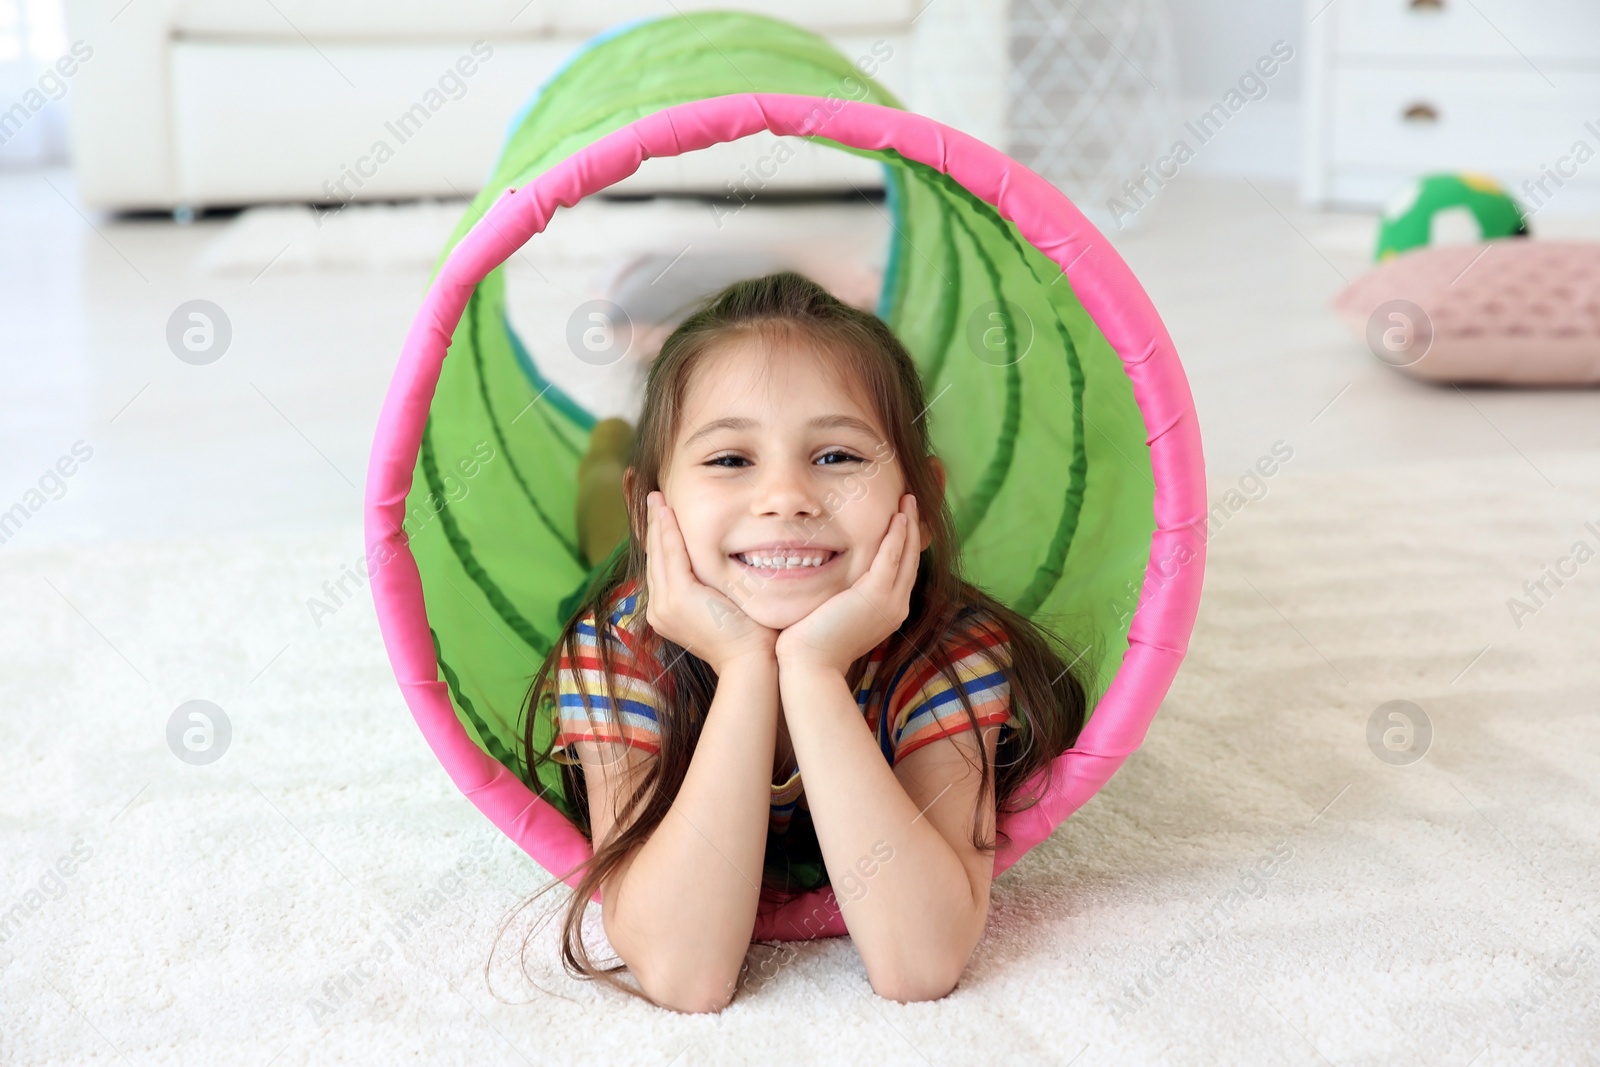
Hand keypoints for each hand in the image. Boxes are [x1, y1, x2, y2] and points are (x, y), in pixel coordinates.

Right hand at [642, 491, 776, 675]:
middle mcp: (659, 609)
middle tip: (653, 498)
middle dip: (653, 525)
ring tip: (656, 498)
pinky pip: (672, 556)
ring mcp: (666, 604)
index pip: (661, 567)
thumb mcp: (724, 607)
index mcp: (668, 612)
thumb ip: (715, 588)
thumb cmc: (748, 638)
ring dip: (657, 522)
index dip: (659, 539)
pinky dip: (668, 531)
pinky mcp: (679, 598)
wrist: (750, 662)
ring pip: (659, 553)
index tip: (660, 514)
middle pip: (654, 557)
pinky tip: (667, 511)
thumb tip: (723, 566)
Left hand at [774, 494, 921, 676]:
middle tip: (911, 501)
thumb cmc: (812, 645)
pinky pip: (892, 557)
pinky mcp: (877, 595)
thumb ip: (842, 597)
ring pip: (907, 555)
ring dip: (909, 524)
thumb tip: (833, 582)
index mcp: (888, 612)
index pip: (902, 571)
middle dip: (913, 528)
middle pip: (911, 559)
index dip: (905, 544)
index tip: (902, 519)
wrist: (810, 665)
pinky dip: (897, 535)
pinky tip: (899, 516)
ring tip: (908, 499)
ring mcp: (890, 602)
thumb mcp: (834, 616)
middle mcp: (896, 607)